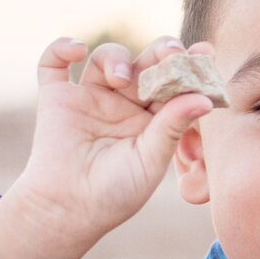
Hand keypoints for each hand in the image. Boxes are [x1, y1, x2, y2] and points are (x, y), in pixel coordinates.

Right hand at [0, 36, 216, 258]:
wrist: (68, 210)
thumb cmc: (115, 193)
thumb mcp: (150, 161)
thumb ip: (172, 127)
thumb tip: (205, 100)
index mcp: (152, 118)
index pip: (174, 84)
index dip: (188, 67)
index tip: (204, 52)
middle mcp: (123, 103)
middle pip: (144, 63)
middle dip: (159, 53)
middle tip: (170, 51)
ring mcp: (90, 97)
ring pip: (107, 58)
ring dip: (116, 58)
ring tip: (121, 79)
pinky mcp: (57, 97)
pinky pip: (54, 63)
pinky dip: (61, 48)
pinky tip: (76, 50)